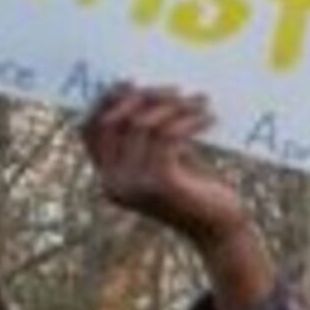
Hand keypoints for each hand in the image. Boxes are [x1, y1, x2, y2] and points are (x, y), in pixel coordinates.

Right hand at [82, 82, 253, 254]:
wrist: (220, 228)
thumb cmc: (196, 188)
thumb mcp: (166, 158)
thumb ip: (149, 135)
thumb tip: (145, 89)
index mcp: (108, 177)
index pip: (88, 130)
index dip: (104, 101)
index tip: (131, 81)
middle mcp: (113, 183)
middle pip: (115, 121)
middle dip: (145, 97)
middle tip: (177, 89)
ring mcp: (134, 185)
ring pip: (144, 124)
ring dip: (175, 106)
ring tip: (200, 102)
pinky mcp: (160, 184)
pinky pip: (168, 136)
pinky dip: (189, 121)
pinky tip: (209, 118)